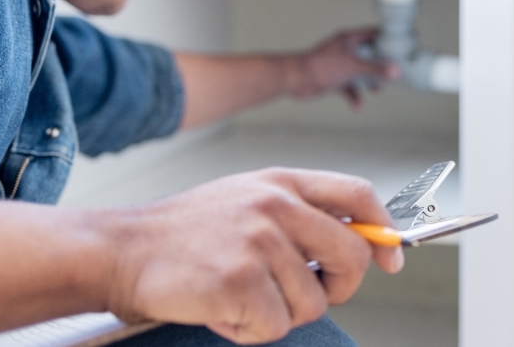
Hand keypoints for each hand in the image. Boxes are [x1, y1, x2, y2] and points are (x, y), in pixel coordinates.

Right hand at [104, 168, 403, 344]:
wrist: (122, 250)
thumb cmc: (185, 234)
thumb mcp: (247, 200)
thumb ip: (300, 214)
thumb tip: (361, 243)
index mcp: (282, 182)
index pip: (359, 196)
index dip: (384, 231)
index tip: (391, 259)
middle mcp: (275, 206)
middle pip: (352, 255)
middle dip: (340, 288)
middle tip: (304, 295)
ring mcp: (259, 242)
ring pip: (313, 303)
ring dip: (280, 313)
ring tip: (240, 296)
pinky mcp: (240, 280)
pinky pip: (276, 326)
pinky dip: (249, 331)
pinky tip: (222, 309)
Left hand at [286, 28, 398, 107]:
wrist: (296, 80)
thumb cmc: (320, 66)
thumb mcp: (353, 67)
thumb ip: (375, 69)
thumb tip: (396, 71)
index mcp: (349, 39)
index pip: (373, 34)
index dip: (388, 39)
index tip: (401, 47)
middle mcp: (345, 50)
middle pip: (369, 55)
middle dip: (380, 66)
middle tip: (393, 73)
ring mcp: (340, 64)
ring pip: (360, 72)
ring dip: (368, 82)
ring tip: (377, 90)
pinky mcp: (334, 78)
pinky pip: (349, 86)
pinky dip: (354, 96)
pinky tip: (357, 105)